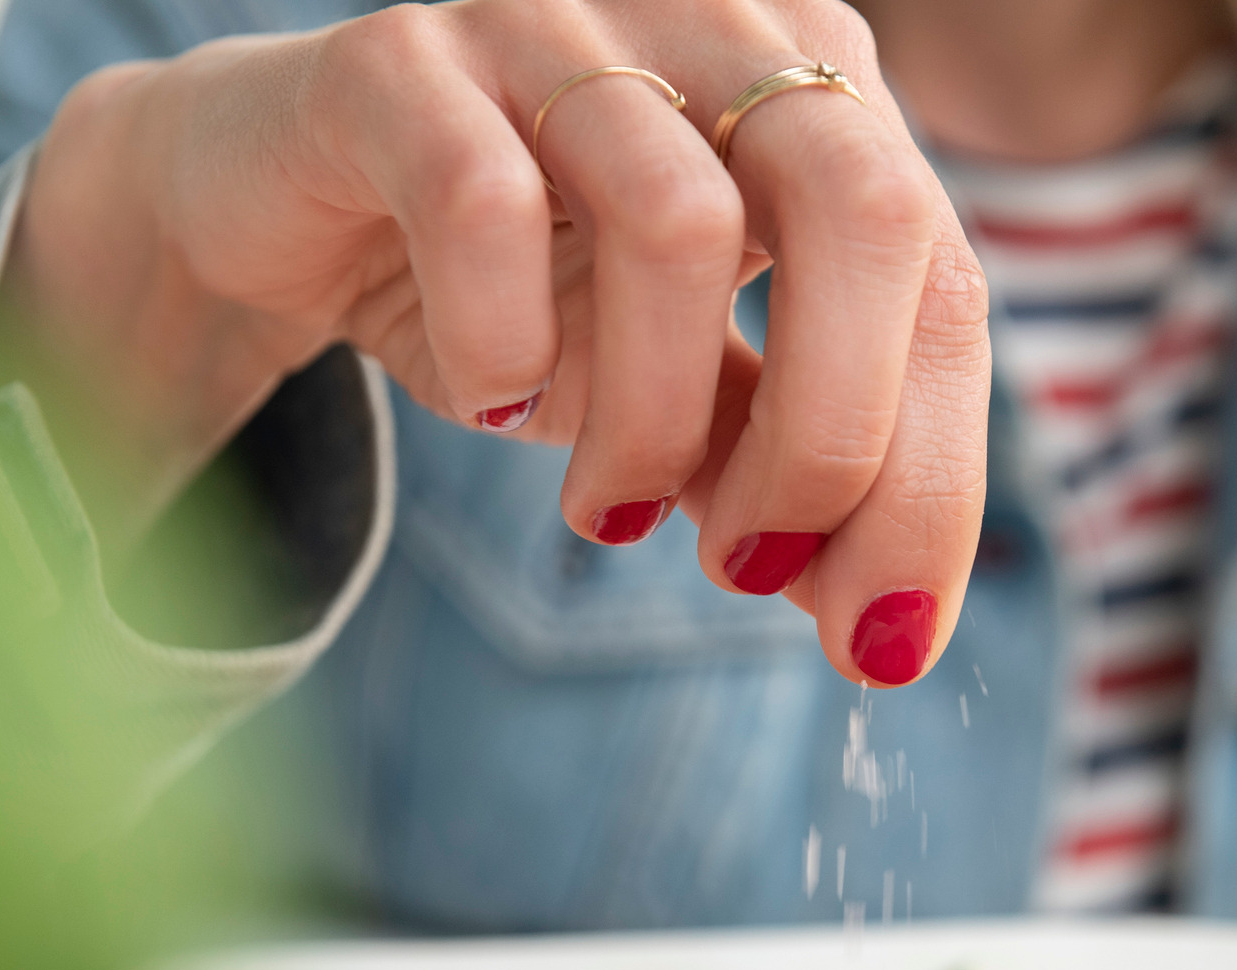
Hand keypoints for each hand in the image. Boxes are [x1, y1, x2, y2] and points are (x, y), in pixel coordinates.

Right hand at [0, 0, 989, 686]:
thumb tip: (884, 624)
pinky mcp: (404, 56)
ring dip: (654, 426)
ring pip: (677, 222)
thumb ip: (786, 463)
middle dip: (834, 440)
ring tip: (608, 513)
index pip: (945, 283)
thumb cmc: (525, 290)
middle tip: (752, 571)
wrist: (292, 210)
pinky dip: (500, 344)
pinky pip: (480, 201)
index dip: (935, 479)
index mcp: (821, 95)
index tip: (889, 640)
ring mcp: (562, 19)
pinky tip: (488, 403)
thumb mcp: (686, 389)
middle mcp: (716, 25)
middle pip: (864, 211)